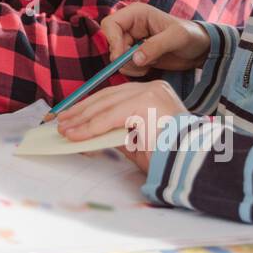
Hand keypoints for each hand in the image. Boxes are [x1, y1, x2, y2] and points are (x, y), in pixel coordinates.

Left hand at [55, 78, 187, 173]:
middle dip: (81, 110)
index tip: (71, 116)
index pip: (114, 97)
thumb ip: (115, 133)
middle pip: (107, 97)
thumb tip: (86, 134)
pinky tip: (75, 134)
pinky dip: (89, 126)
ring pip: (105, 104)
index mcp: (153, 94)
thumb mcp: (137, 142)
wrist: (190, 164)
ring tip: (63, 128)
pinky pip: (109, 116)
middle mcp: (151, 88)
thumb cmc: (168, 158)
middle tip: (61, 121)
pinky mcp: (145, 103)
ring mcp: (149, 93)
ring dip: (81, 118)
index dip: (90, 107)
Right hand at [100, 2, 210, 77]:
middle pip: (111, 43)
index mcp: (137, 13)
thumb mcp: (177, 38)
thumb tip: (135, 59)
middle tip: (140, 65)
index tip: (122, 57)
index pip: (110, 24)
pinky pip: (125, 65)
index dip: (112, 41)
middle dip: (123, 57)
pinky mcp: (136, 54)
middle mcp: (131, 25)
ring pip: (117, 57)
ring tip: (150, 65)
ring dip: (131, 66)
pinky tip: (149, 68)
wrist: (201, 49)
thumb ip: (155, 46)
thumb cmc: (192, 36)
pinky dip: (135, 70)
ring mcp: (132, 40)